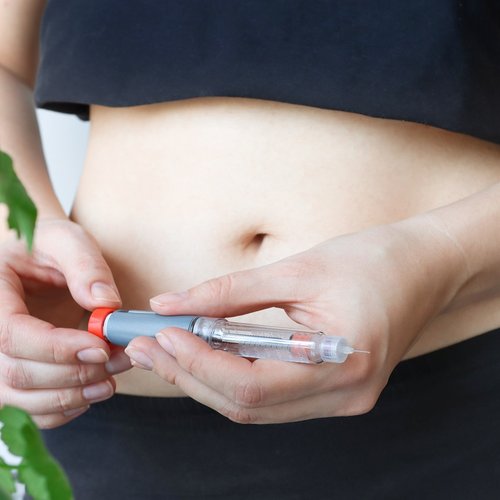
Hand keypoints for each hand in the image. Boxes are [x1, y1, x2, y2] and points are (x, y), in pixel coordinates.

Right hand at [0, 218, 131, 428]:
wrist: (33, 259)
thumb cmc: (45, 246)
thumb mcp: (66, 240)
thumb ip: (85, 266)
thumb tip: (106, 304)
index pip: (12, 335)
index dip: (56, 348)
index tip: (100, 347)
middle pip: (16, 373)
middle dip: (73, 374)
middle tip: (116, 361)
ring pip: (18, 399)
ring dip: (69, 397)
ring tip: (110, 381)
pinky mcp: (9, 373)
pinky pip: (24, 408)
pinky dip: (59, 410)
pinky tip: (90, 393)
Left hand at [126, 215, 467, 423]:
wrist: (426, 266)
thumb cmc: (373, 259)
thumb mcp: (298, 269)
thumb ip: (230, 291)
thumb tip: (170, 304)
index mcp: (341, 364)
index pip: (251, 386)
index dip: (197, 363)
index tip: (160, 334)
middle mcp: (343, 395)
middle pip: (247, 404)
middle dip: (190, 375)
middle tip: (147, 345)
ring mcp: (340, 398)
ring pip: (255, 406)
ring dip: (206, 378)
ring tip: (166, 348)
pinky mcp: (333, 389)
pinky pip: (272, 395)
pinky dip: (233, 376)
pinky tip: (207, 353)